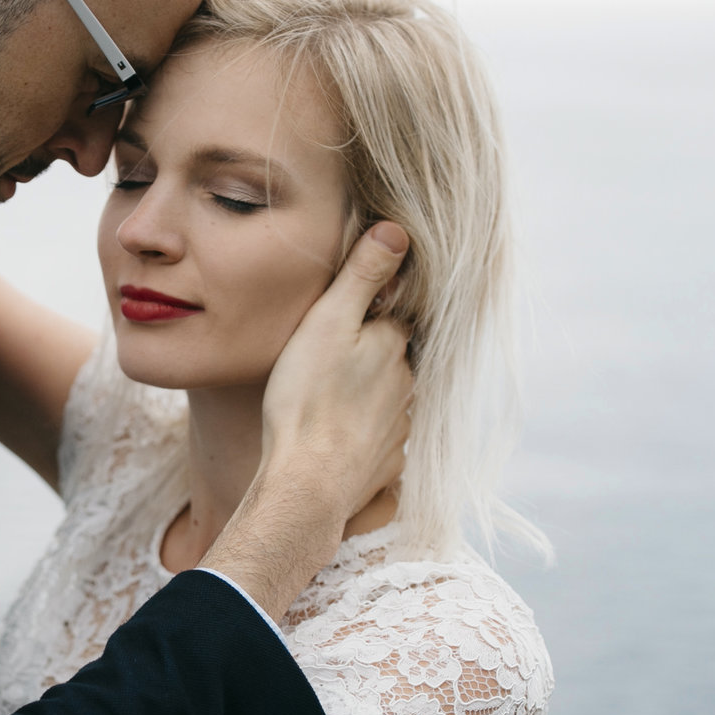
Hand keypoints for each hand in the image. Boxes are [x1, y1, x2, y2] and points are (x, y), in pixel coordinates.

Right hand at [259, 222, 416, 520]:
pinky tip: (335, 438)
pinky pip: (379, 439)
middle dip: (367, 354)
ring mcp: (400, 426)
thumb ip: (363, 276)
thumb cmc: (308, 400)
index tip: (343, 317)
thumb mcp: (327, 323)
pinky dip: (361, 435)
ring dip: (364, 396)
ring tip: (328, 399)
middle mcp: (406, 384)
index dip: (369, 312)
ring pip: (386, 398)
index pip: (393, 314)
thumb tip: (398, 230)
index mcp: (393, 345)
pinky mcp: (388, 463)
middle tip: (327, 359)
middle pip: (390, 357)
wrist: (308, 484)